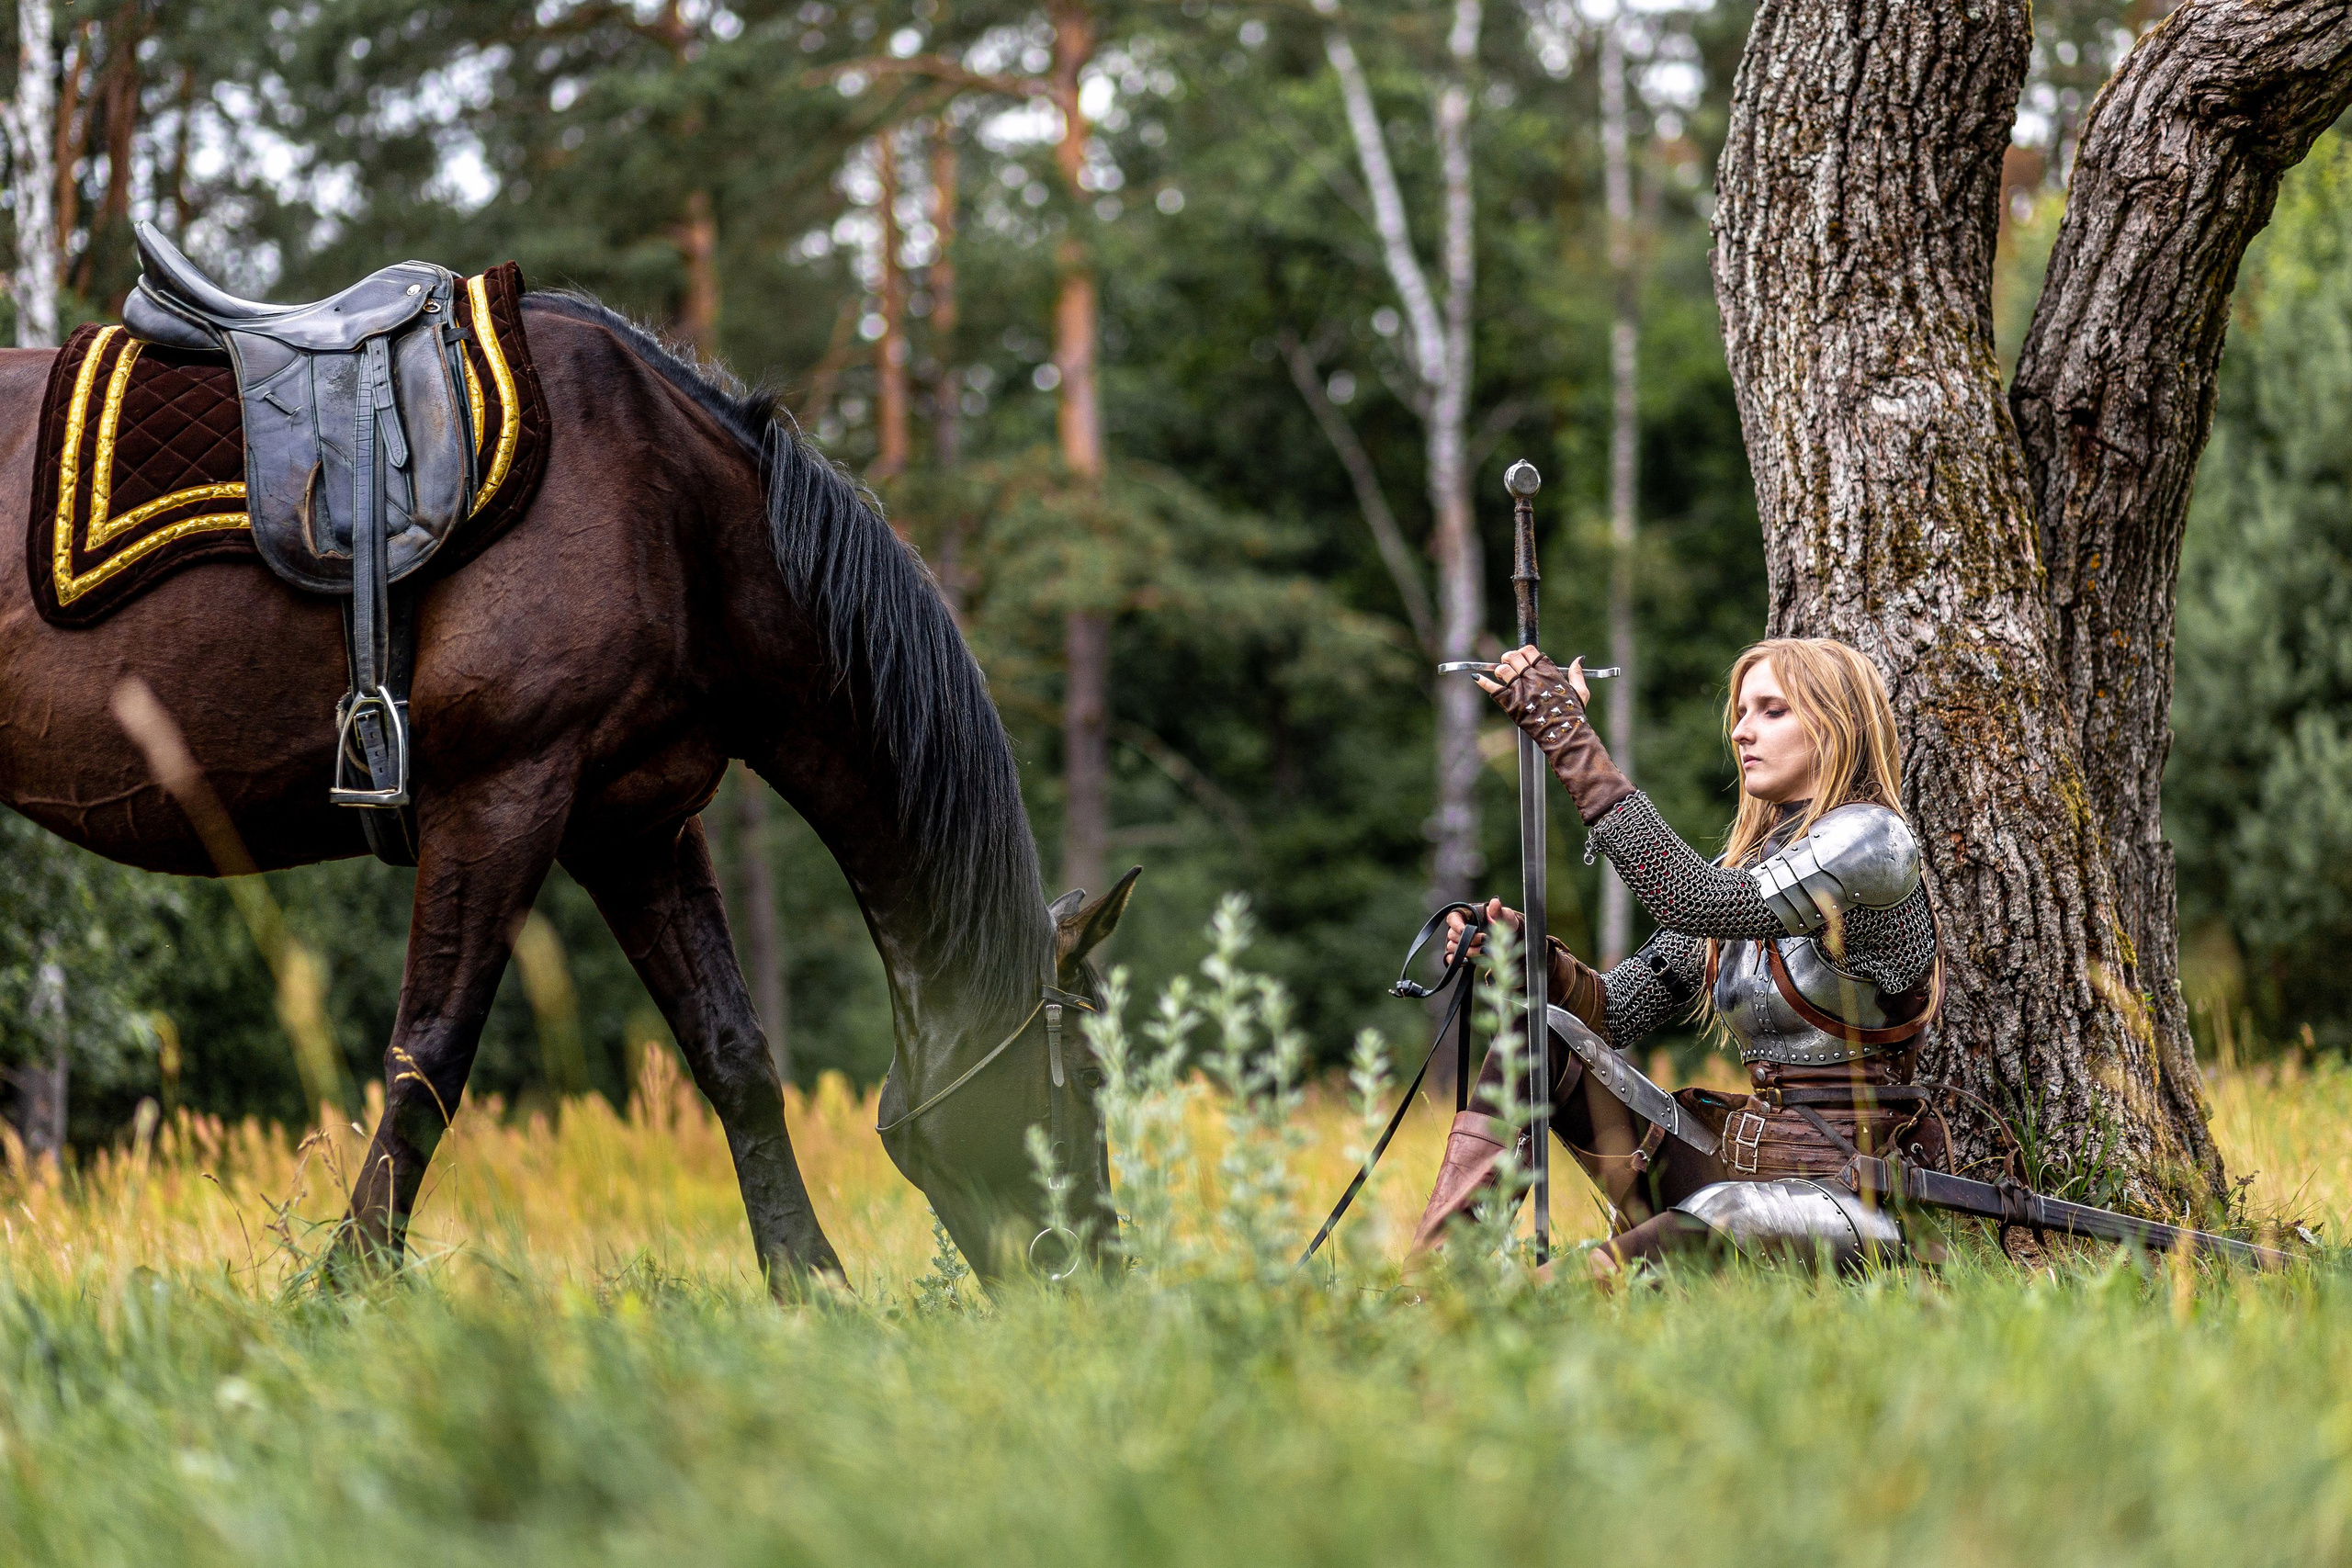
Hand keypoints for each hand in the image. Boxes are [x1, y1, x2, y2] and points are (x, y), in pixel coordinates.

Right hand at [1443, 898, 1522, 964]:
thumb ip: (1498, 911)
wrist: (1508, 939)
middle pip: (1454, 935)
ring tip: (1484, 951)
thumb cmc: (1504, 924)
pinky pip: (1451, 958)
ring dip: (1468, 950)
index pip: (1453, 918)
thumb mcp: (1505, 916)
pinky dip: (1457, 960)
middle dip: (1469, 939)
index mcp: (1465, 915)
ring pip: (1453, 947)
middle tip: (1484, 939)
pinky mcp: (1460, 954)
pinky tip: (1467, 962)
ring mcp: (1457, 942)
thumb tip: (1495, 902)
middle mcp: (1458, 928)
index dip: (1456, 924)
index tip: (1463, 929)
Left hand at [1475, 645, 1591, 707]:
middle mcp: (1533, 677)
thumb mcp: (1580, 692)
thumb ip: (1576, 674)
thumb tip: (1578, 660)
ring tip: (1502, 677)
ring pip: (1502, 670)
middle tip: (1509, 665)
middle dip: (1509, 658)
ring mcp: (1521, 689)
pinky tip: (1477, 678)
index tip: (1522, 659)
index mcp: (1548, 671)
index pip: (1529, 650)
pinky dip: (1483, 682)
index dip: (1523, 652)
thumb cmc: (1573, 715)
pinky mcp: (1511, 703)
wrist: (1564, 734)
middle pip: (1513, 657)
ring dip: (1500, 671)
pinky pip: (1493, 688)